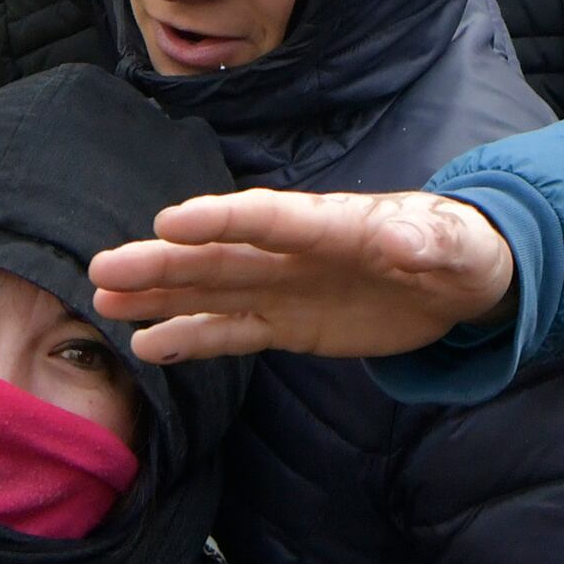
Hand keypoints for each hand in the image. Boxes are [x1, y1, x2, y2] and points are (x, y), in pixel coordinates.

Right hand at [89, 188, 517, 362]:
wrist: (459, 280)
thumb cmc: (459, 251)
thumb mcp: (456, 249)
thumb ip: (429, 244)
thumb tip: (411, 243)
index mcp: (334, 225)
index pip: (271, 219)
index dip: (222, 220)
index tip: (169, 221)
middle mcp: (296, 253)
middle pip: (223, 255)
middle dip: (165, 262)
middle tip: (105, 267)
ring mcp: (287, 287)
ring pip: (213, 290)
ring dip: (160, 293)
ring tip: (104, 296)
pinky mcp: (288, 323)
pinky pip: (232, 331)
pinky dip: (191, 337)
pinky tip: (147, 344)